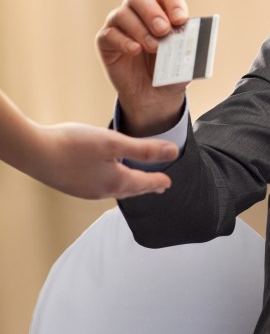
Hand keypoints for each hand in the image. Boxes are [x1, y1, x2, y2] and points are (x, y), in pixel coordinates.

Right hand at [29, 122, 177, 198]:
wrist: (32, 152)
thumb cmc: (73, 144)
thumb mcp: (114, 142)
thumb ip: (144, 149)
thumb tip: (173, 152)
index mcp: (116, 182)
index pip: (145, 183)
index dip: (158, 181)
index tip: (168, 183)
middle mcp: (102, 191)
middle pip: (131, 190)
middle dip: (146, 186)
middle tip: (158, 186)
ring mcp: (85, 191)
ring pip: (115, 190)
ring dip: (129, 187)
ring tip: (135, 183)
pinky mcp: (72, 186)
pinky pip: (99, 187)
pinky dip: (111, 184)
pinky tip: (106, 177)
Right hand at [96, 0, 189, 134]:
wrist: (155, 95)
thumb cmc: (172, 70)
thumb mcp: (186, 61)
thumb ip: (189, 48)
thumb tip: (193, 39)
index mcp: (163, 9)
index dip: (173, 2)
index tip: (180, 20)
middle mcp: (139, 11)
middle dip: (152, 12)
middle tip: (163, 30)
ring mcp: (120, 24)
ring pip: (123, 13)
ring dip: (140, 29)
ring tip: (154, 47)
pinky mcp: (106, 41)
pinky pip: (110, 34)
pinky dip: (124, 41)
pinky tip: (135, 51)